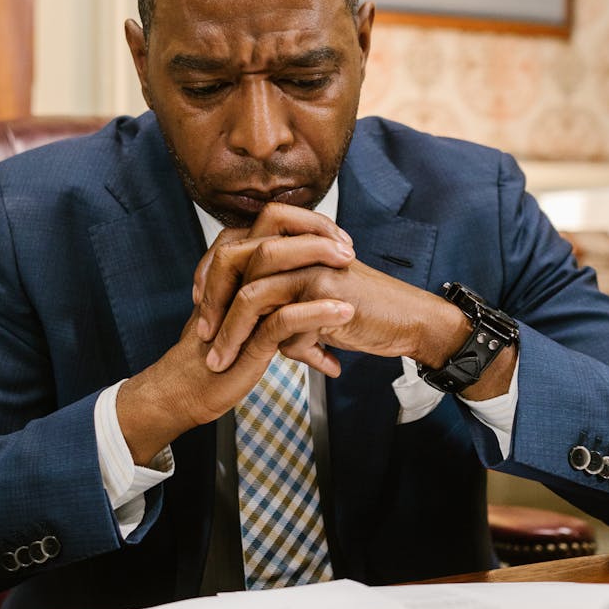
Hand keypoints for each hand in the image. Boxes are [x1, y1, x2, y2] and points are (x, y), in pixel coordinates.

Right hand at [115, 215, 355, 464]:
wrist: (192, 390)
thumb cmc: (225, 354)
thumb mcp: (256, 318)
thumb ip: (275, 298)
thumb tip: (310, 288)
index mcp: (238, 269)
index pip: (271, 224)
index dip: (307, 224)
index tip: (339, 239)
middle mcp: (234, 277)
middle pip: (269, 229)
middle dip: (312, 230)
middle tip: (347, 246)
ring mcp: (236, 303)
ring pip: (271, 261)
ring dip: (315, 257)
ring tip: (349, 264)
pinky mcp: (245, 339)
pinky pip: (280, 317)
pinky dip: (315, 311)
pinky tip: (342, 312)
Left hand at [192, 203, 466, 374]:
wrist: (408, 320)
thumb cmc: (366, 314)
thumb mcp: (316, 309)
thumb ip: (287, 310)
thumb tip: (262, 332)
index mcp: (291, 245)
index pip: (233, 247)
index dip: (209, 275)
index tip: (200, 308)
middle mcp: (296, 249)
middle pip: (232, 259)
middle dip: (210, 299)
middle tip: (202, 334)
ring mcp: (309, 266)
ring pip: (250, 293)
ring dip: (229, 331)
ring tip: (218, 361)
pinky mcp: (324, 289)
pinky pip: (278, 317)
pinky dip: (263, 343)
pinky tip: (250, 362)